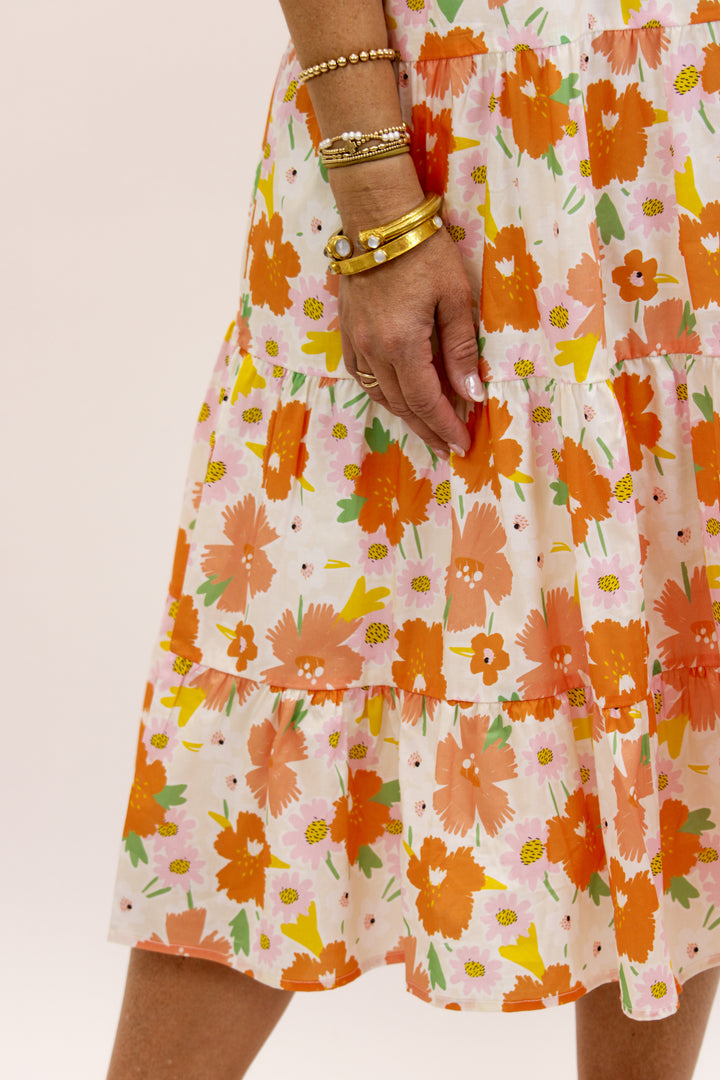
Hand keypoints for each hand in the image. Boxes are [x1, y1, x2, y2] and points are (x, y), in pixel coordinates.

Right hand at [338, 225, 483, 459]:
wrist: (378, 219)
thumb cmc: (425, 252)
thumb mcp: (455, 299)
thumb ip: (461, 350)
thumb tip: (472, 395)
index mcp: (402, 345)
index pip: (427, 401)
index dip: (446, 426)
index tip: (463, 445)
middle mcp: (374, 351)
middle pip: (402, 406)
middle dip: (428, 430)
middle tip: (448, 447)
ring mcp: (356, 342)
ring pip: (380, 395)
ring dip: (405, 416)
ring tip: (427, 429)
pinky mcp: (347, 332)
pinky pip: (362, 377)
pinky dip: (383, 394)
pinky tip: (398, 398)